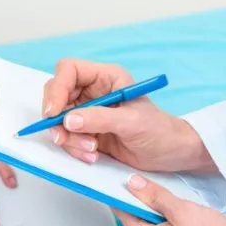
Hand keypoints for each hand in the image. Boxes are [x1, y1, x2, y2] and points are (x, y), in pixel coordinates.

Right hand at [42, 59, 214, 172]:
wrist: (171, 155)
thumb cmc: (160, 131)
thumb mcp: (132, 122)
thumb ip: (99, 118)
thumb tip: (68, 119)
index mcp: (106, 77)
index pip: (68, 70)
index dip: (57, 88)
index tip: (54, 112)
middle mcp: (94, 92)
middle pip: (57, 95)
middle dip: (58, 118)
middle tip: (63, 136)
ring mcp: (88, 112)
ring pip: (59, 120)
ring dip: (68, 138)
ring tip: (90, 150)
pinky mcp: (87, 132)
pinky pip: (67, 137)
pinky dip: (73, 148)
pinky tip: (92, 155)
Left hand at [115, 174, 225, 225]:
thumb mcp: (182, 209)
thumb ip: (154, 196)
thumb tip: (133, 184)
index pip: (124, 214)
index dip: (124, 196)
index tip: (126, 182)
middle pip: (136, 223)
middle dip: (144, 205)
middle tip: (157, 190)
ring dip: (157, 216)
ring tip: (175, 206)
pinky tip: (180, 220)